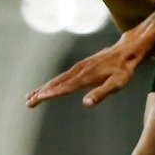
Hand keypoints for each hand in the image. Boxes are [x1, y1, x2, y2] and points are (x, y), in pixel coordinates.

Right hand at [26, 31, 149, 108]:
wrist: (127, 51)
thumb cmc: (124, 70)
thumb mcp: (117, 84)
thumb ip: (101, 93)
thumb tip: (86, 103)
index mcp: (85, 77)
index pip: (64, 88)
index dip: (50, 94)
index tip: (37, 99)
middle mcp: (79, 71)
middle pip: (56, 83)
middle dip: (41, 93)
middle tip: (28, 102)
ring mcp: (79, 68)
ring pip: (57, 79)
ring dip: (44, 88)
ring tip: (31, 96)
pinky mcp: (81, 66)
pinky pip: (63, 76)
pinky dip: (52, 82)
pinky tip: (48, 87)